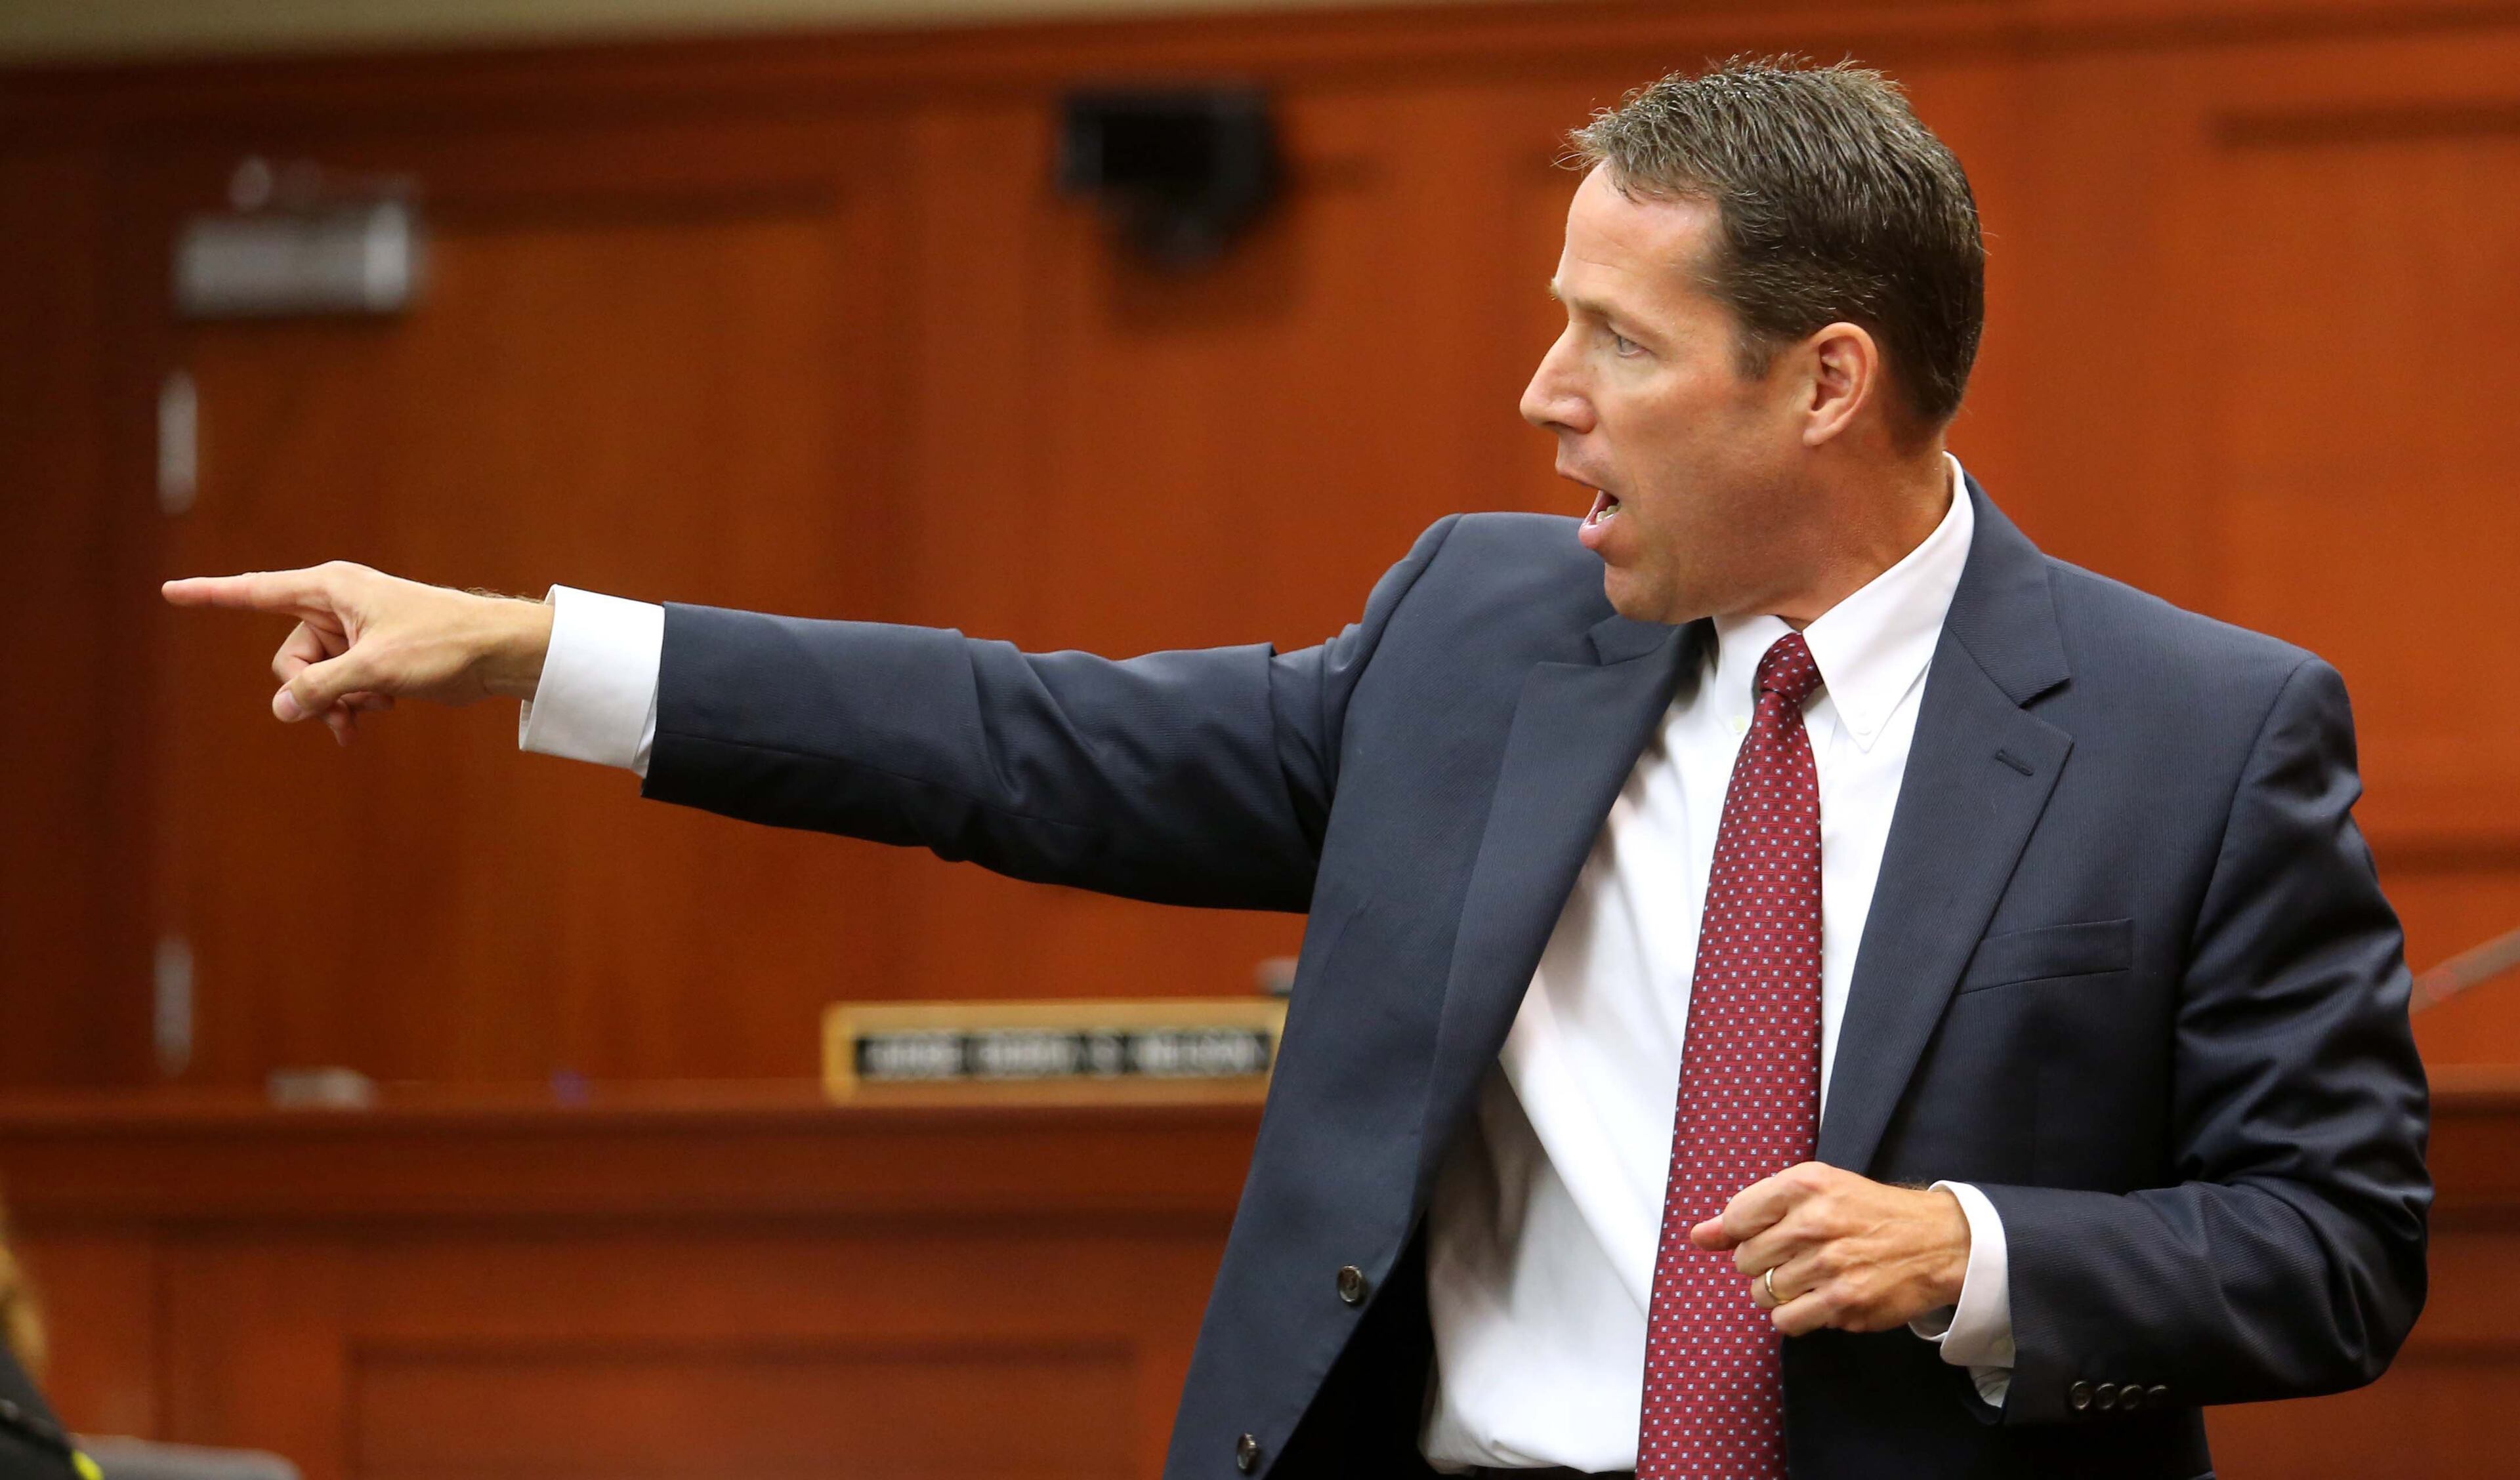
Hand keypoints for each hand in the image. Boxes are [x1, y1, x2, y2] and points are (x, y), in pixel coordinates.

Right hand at [161, 561, 554, 745]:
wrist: (496, 652)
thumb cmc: (441, 643)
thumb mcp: (374, 668)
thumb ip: (321, 687)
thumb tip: (281, 707)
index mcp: (329, 588)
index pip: (254, 591)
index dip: (210, 594)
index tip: (169, 591)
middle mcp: (335, 605)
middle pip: (289, 657)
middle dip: (311, 688)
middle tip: (349, 706)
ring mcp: (353, 632)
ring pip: (315, 678)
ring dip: (338, 700)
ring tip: (375, 706)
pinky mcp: (371, 655)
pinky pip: (338, 685)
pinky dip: (352, 703)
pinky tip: (377, 712)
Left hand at [1688, 1162, 1969, 1336]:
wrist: (1936, 1240)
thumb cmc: (1867, 1212)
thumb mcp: (1813, 1191)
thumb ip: (1751, 1212)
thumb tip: (1698, 1236)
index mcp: (1804, 1184)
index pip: (1736, 1217)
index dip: (1744, 1233)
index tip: (1767, 1234)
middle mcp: (1814, 1222)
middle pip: (1745, 1260)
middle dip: (1763, 1264)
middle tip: (1797, 1256)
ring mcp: (1829, 1264)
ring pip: (1762, 1294)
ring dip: (1779, 1293)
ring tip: (1811, 1278)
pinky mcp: (1844, 1301)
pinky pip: (1786, 1321)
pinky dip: (1795, 1316)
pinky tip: (1818, 1299)